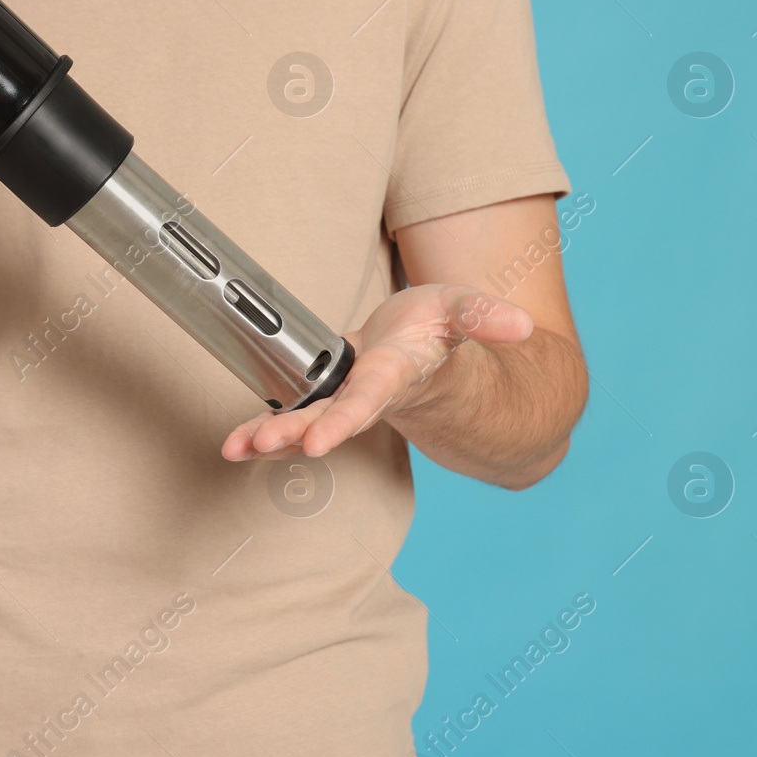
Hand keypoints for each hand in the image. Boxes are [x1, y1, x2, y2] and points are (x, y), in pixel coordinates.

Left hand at [220, 284, 535, 460]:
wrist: (436, 358)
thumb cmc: (444, 333)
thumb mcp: (465, 309)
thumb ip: (486, 317)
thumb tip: (520, 325)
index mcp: (400, 374)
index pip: (369, 398)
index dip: (344, 419)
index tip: (319, 440)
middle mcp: (369, 395)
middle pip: (331, 417)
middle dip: (298, 432)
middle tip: (263, 443)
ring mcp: (345, 400)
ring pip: (307, 422)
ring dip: (272, 435)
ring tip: (237, 447)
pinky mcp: (326, 396)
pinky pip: (294, 416)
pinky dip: (263, 429)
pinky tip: (235, 443)